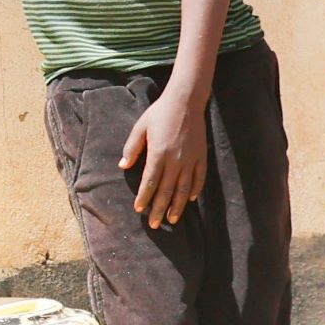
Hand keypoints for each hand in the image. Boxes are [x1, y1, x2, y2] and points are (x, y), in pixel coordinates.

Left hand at [121, 92, 207, 229]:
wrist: (186, 100)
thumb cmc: (160, 113)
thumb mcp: (140, 127)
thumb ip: (132, 148)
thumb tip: (123, 166)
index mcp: (158, 153)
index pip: (150, 181)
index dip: (144, 197)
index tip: (139, 209)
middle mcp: (176, 159)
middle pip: (167, 190)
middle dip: (159, 209)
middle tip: (154, 224)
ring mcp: (190, 159)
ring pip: (184, 189)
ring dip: (178, 206)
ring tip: (172, 219)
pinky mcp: (201, 156)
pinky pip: (199, 177)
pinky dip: (195, 190)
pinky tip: (190, 200)